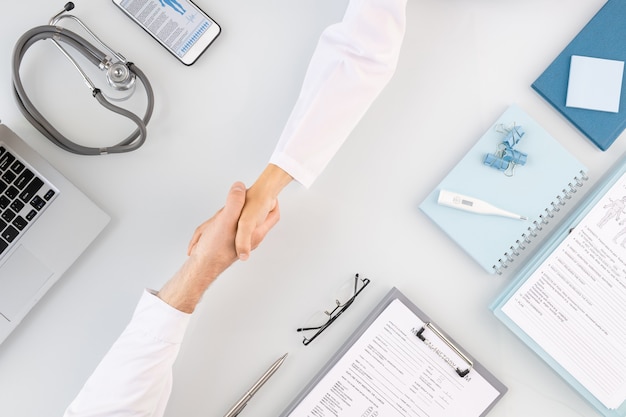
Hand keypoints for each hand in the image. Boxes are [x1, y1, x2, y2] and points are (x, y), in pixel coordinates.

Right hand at [159, 182, 278, 312]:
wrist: (200, 268)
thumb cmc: (214, 248)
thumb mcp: (225, 221)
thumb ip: (234, 203)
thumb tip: (240, 186)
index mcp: (256, 232)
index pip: (273, 213)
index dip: (270, 200)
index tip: (261, 191)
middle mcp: (251, 238)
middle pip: (253, 213)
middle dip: (238, 207)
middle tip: (229, 206)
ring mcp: (239, 240)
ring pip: (235, 219)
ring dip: (222, 216)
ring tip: (213, 224)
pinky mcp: (228, 242)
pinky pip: (224, 226)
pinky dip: (215, 224)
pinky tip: (208, 230)